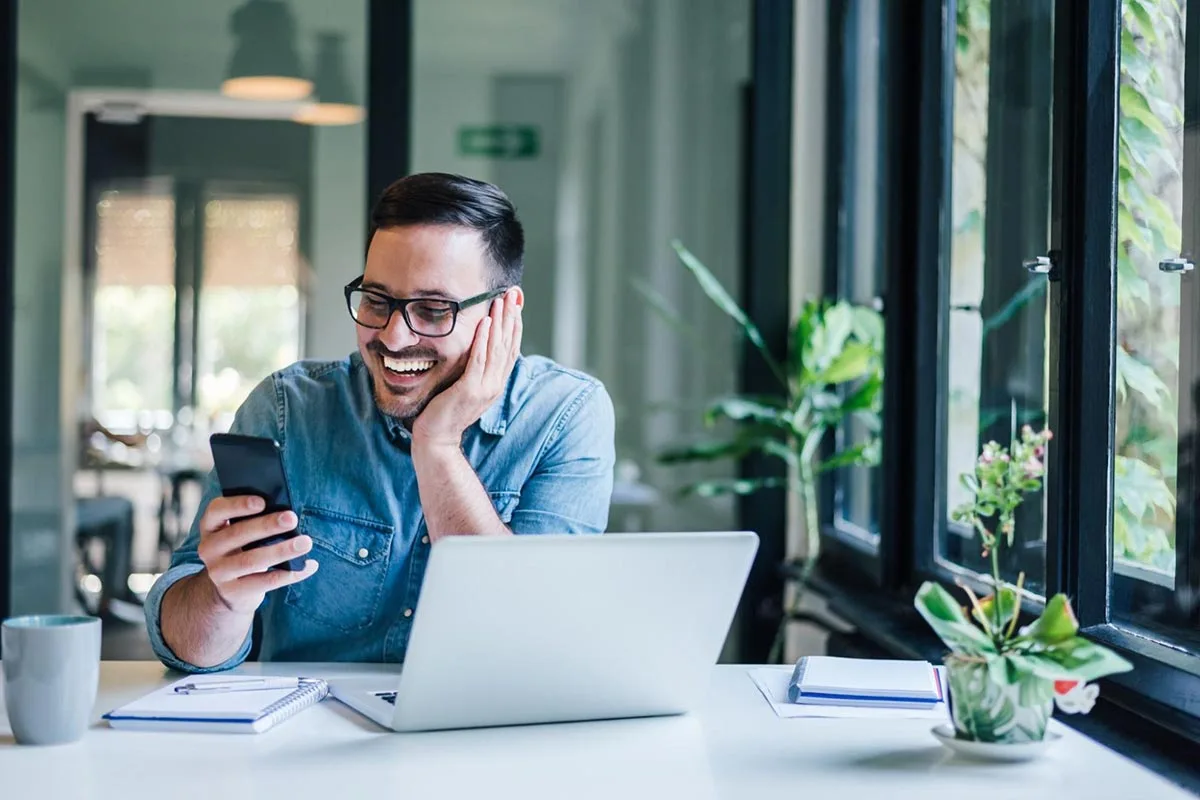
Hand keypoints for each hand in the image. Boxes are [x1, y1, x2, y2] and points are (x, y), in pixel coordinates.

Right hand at [196, 495, 318, 614]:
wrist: (230, 590)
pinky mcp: (233, 592)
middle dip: (267, 525)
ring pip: (251, 560)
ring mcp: (219, 573)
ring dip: (281, 550)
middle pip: (237, 534)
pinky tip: (309, 566)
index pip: (217, 511)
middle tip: (292, 518)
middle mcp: (209, 549)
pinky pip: (265, 582)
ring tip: (305, 542)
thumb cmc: (243, 549)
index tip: (262, 502)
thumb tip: (286, 515)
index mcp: (211, 527)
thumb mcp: (241, 534)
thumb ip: (255, 522)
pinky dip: (291, 573)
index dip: (238, 505)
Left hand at [413, 288, 522, 447]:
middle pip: (508, 344)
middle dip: (511, 316)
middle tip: (514, 293)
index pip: (511, 348)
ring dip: (500, 322)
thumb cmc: (445, 411)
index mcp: (495, 382)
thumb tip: (475, 348)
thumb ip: (473, 369)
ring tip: (500, 301)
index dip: (515, 324)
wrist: (436, 438)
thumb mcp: (465, 387)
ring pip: (497, 349)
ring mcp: (485, 388)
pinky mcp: (470, 390)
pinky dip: (483, 340)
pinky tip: (484, 322)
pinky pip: (479, 360)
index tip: (515, 303)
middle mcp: (495, 384)